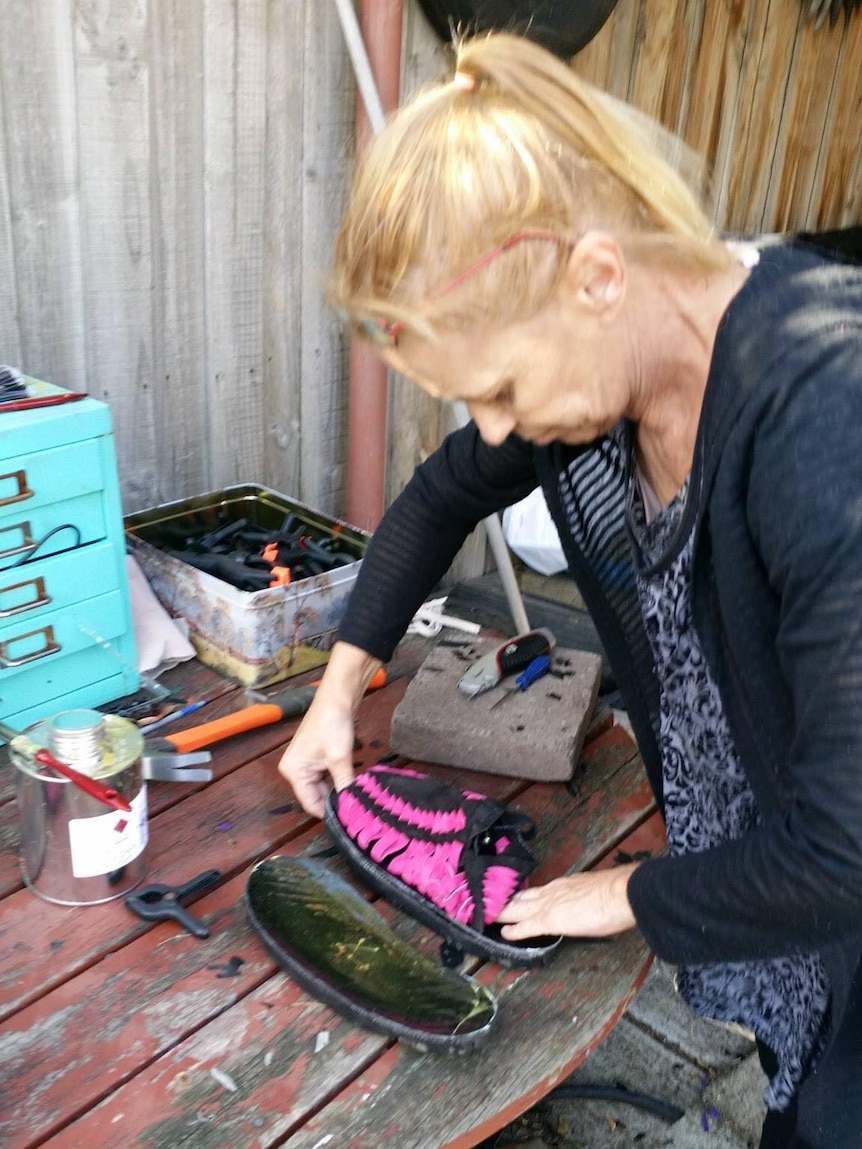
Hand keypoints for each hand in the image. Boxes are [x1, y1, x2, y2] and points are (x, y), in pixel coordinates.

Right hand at [277, 642, 382, 817]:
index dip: (329, 812)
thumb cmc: (333, 725)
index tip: (349, 819)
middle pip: (315, 796)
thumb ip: (344, 785)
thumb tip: (353, 808)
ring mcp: (304, 762)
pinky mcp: (315, 756)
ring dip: (338, 790)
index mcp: (293, 771)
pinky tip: (351, 783)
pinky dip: (338, 779)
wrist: (338, 697)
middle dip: (335, 801)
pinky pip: (326, 776)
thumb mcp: (340, 759)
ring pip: (322, 786)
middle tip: (356, 810)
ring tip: (356, 798)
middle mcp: (294, 769)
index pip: (310, 804)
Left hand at [495, 863, 640, 940]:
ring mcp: (548, 905)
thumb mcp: (593, 889)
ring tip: (488, 916)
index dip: (522, 895)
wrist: (621, 893)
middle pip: (521, 897)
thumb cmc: (615, 892)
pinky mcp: (549, 920)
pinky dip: (513, 930)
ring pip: (517, 908)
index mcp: (563, 884)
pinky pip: (525, 926)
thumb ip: (583, 895)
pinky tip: (504, 934)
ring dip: (502, 912)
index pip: (537, 890)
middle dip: (505, 902)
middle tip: (489, 905)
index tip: (512, 897)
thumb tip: (584, 901)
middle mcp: (551, 891)